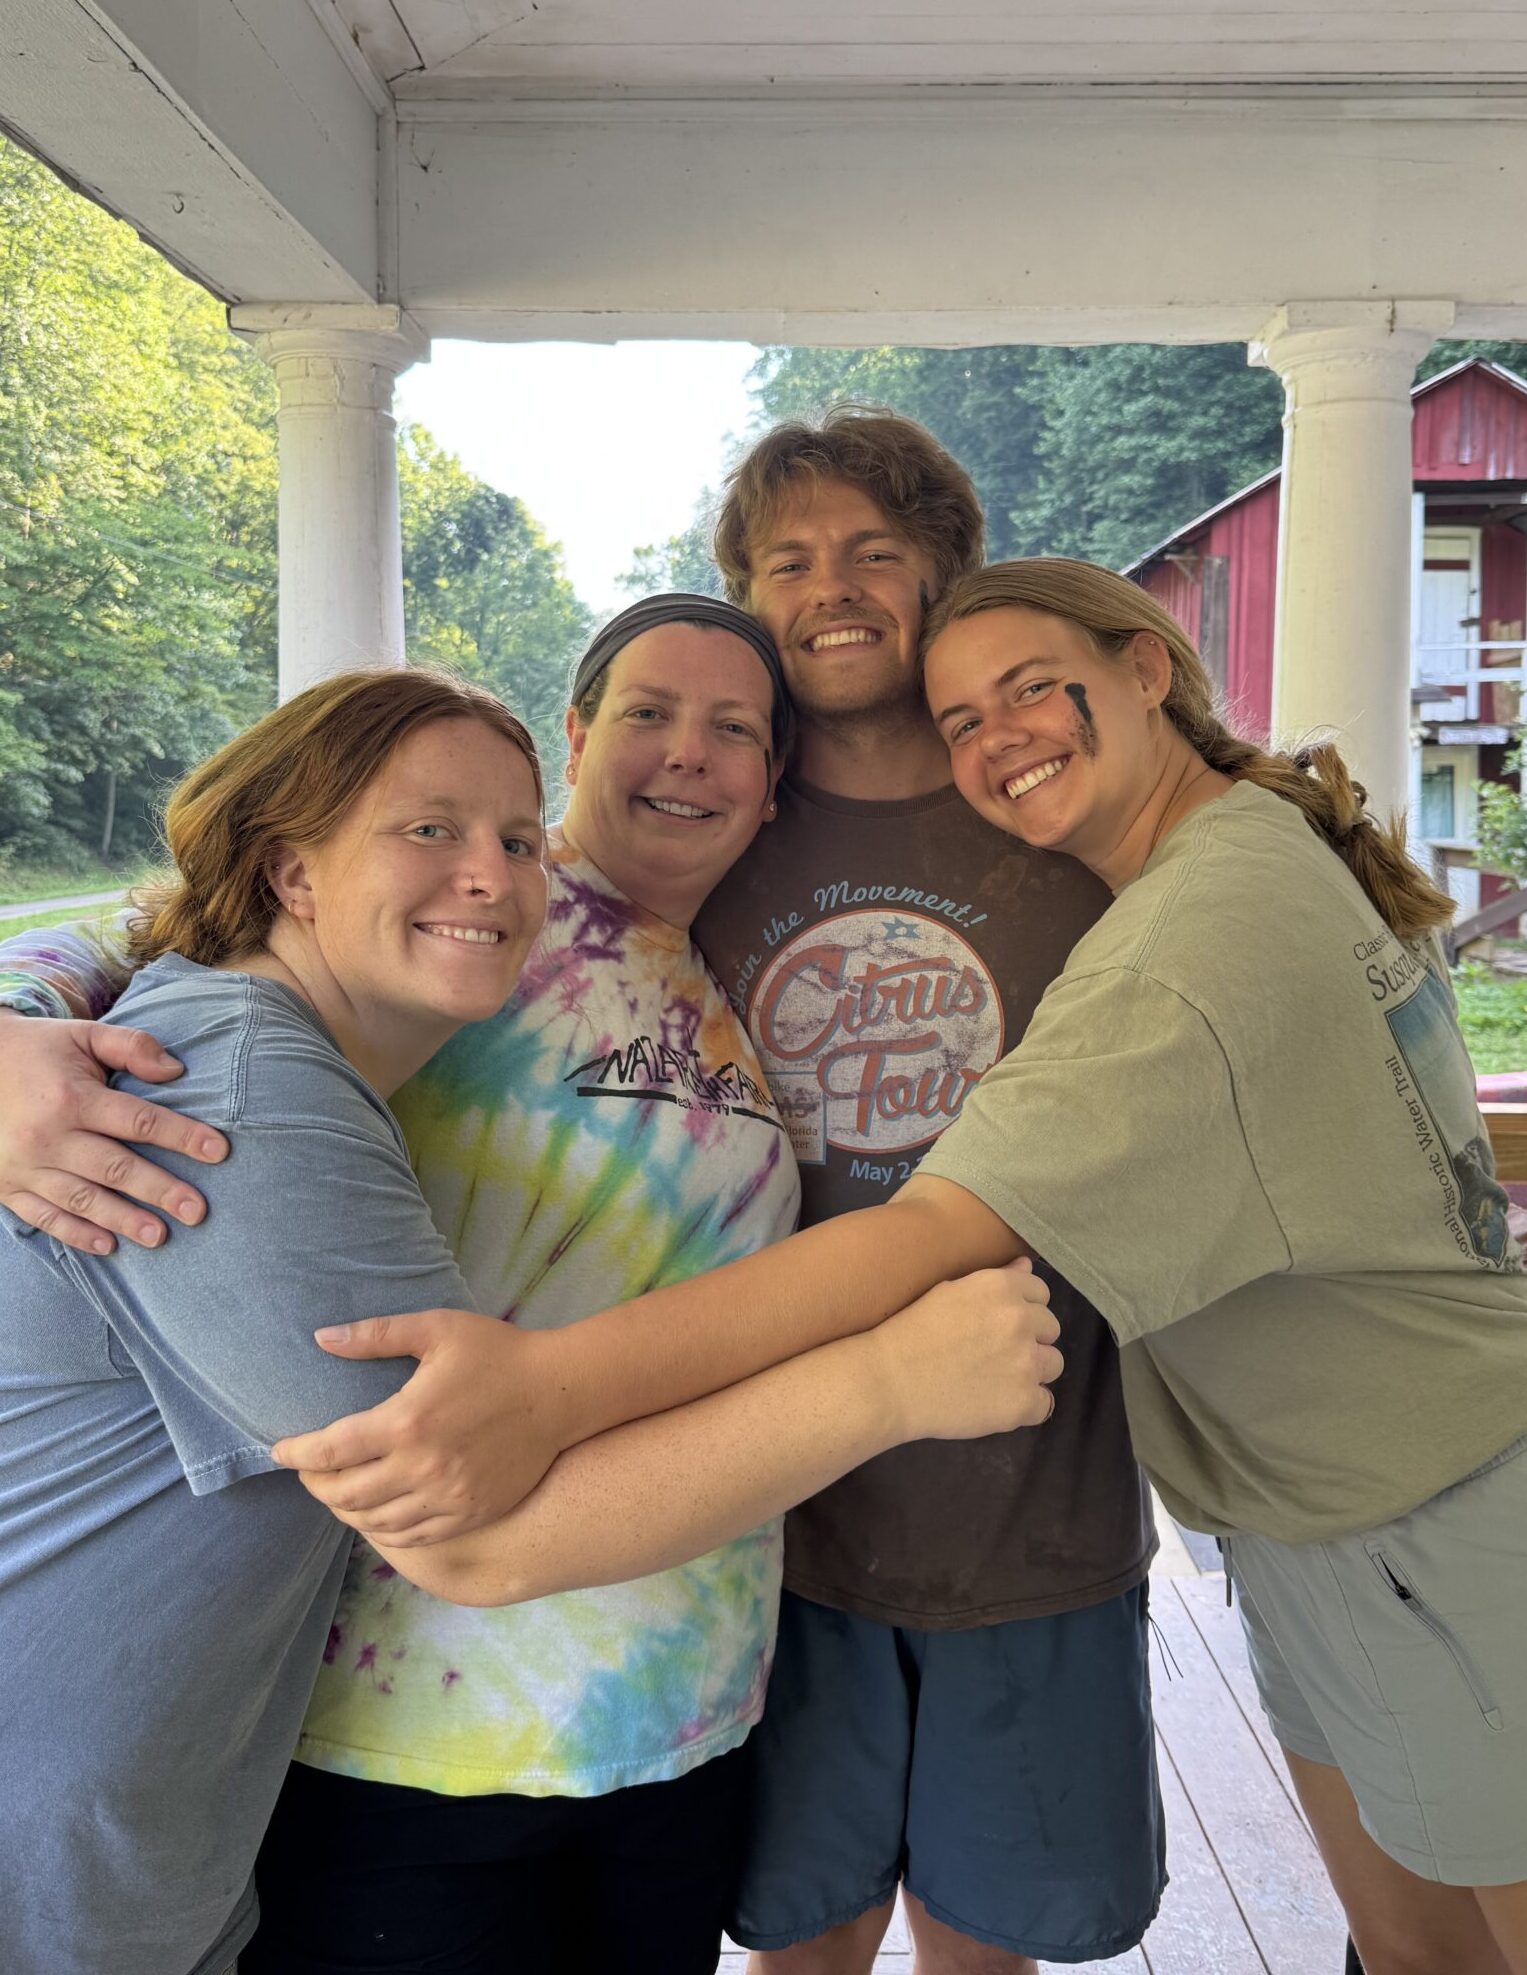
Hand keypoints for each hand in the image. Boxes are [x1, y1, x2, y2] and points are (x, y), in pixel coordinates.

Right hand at [0, 1012, 226, 1252]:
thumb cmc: (37, 1051)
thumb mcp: (82, 1036)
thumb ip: (131, 1046)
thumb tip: (177, 1071)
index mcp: (72, 1097)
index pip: (137, 1120)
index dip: (181, 1136)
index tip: (218, 1151)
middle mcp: (48, 1135)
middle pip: (114, 1168)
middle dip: (159, 1190)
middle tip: (196, 1211)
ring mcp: (24, 1165)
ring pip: (81, 1199)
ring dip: (122, 1219)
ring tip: (159, 1236)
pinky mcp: (6, 1185)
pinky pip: (43, 1216)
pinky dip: (75, 1234)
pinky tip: (107, 1245)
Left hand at [270, 1309, 570, 1545]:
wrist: (561, 1393)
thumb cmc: (497, 1353)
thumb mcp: (436, 1330)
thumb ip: (376, 1335)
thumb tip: (321, 1338)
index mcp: (406, 1422)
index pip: (329, 1451)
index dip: (297, 1454)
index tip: (281, 1450)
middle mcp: (421, 1468)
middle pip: (343, 1494)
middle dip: (315, 1484)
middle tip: (309, 1470)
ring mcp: (446, 1498)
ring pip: (374, 1522)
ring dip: (345, 1510)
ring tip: (337, 1492)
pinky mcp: (469, 1514)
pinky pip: (411, 1537)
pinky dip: (382, 1530)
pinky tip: (376, 1514)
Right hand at [871, 1257, 1062, 1442]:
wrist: (888, 1381)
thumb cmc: (911, 1332)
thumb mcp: (950, 1291)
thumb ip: (996, 1279)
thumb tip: (1027, 1266)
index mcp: (1002, 1288)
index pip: (1041, 1293)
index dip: (1023, 1308)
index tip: (999, 1325)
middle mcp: (1021, 1320)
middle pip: (1051, 1328)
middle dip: (1029, 1339)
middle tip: (994, 1353)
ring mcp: (1026, 1363)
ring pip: (1053, 1364)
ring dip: (1032, 1371)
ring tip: (997, 1379)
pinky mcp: (1023, 1402)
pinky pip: (1044, 1403)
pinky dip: (1024, 1405)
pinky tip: (996, 1402)